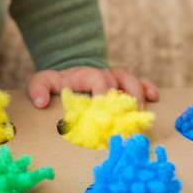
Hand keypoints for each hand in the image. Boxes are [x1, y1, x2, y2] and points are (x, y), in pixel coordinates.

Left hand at [27, 66, 158, 108]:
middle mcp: (104, 74)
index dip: (104, 94)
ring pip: (133, 81)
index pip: (99, 80)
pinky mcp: (126, 85)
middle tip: (128, 118)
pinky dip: (149, 89)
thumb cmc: (57, 83)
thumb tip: (41, 102)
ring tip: (141, 115)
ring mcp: (117, 79)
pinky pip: (142, 82)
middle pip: (120, 80)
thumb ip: (38, 88)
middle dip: (126, 99)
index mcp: (86, 74)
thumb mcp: (43, 81)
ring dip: (139, 97)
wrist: (71, 76)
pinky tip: (154, 98)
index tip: (105, 112)